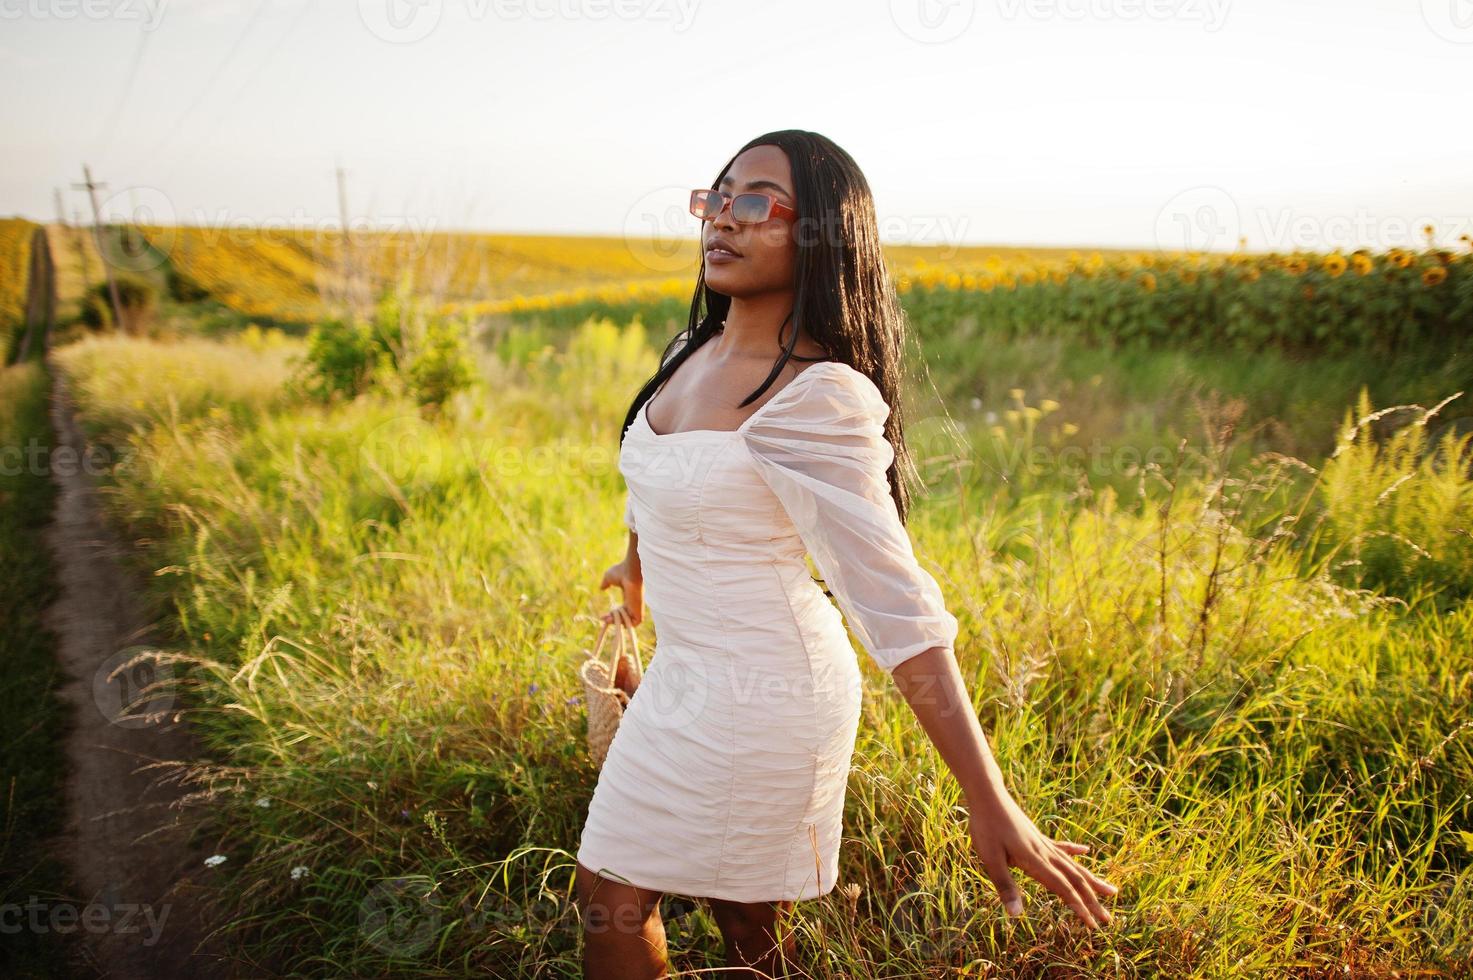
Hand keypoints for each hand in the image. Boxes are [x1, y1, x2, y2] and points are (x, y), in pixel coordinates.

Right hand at [598, 559, 643, 626]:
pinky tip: (616, 617)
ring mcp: (637, 607)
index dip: (612, 615)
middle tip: (603, 619)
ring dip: (617, 622)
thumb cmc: (621, 571)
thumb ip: (605, 583)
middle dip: (612, 621)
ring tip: (607, 619)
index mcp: (628, 597)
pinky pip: (635, 623)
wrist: (630, 570)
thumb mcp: (609, 577)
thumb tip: (601, 588)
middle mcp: (633, 603)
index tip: (602, 616)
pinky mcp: (640, 610)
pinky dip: (626, 623)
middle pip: (624, 618)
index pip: (621, 611)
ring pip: (629, 622)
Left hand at [966, 790, 1117, 928]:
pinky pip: (1061, 847)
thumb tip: (1016, 915)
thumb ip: (1005, 886)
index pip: (1063, 888)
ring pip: (1074, 865)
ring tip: (1111, 891)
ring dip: (1092, 881)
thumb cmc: (986, 827)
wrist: (988, 795)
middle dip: (1092, 901)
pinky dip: (1075, 851)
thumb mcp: (990, 859)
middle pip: (1075, 879)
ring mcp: (1043, 843)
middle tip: (1108, 919)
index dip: (1079, 907)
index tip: (1093, 925)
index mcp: (1036, 860)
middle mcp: (1045, 852)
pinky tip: (1086, 850)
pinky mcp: (1037, 836)